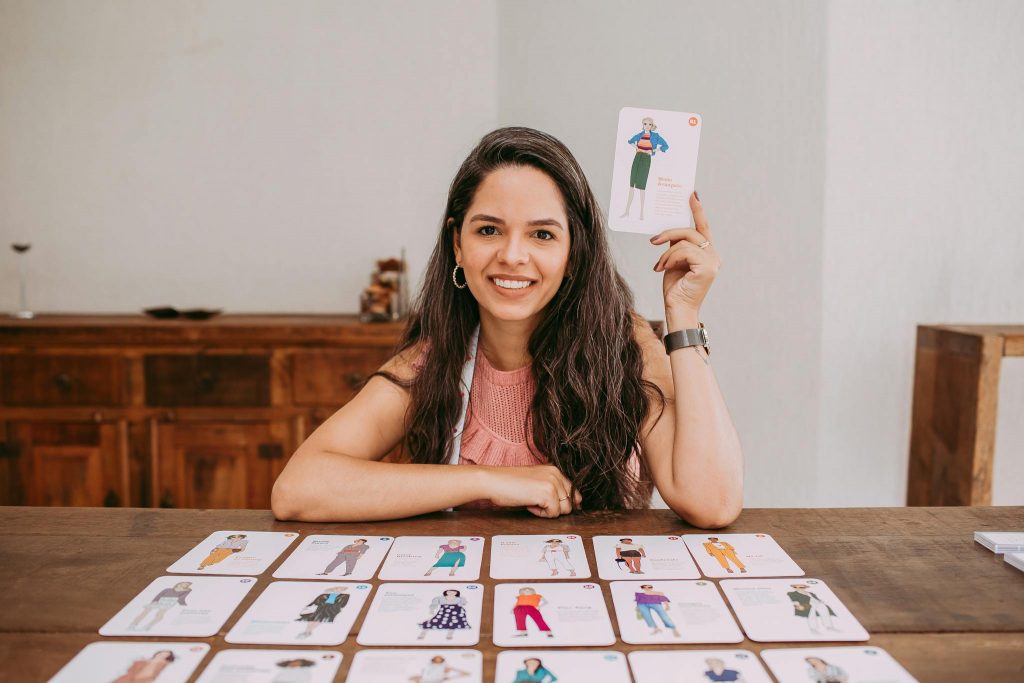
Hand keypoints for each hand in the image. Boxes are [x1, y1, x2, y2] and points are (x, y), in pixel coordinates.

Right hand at [480, 465, 581, 517]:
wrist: (493, 481)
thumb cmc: (509, 484)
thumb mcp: (535, 482)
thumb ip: (552, 489)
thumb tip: (571, 505)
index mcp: (554, 470)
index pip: (573, 491)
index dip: (564, 503)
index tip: (551, 506)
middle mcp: (556, 474)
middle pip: (570, 502)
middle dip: (555, 508)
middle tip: (536, 502)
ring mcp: (553, 483)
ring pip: (564, 509)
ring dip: (548, 511)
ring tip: (532, 502)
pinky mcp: (547, 493)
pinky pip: (553, 513)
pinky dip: (540, 514)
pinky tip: (529, 504)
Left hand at [650, 192, 719, 314]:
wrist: (677, 309)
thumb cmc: (675, 288)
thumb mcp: (673, 261)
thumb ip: (676, 245)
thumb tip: (670, 231)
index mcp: (707, 253)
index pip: (703, 227)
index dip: (698, 210)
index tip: (692, 194)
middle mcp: (713, 255)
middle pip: (692, 230)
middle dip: (670, 231)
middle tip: (654, 240)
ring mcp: (712, 261)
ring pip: (685, 240)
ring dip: (667, 252)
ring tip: (659, 266)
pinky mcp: (707, 267)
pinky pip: (684, 250)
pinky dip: (670, 258)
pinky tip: (663, 269)